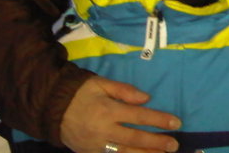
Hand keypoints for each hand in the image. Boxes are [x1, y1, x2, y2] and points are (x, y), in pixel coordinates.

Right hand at [61, 76, 180, 152]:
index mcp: (108, 110)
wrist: (51, 109)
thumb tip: (146, 99)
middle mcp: (103, 130)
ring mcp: (96, 145)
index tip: (176, 123)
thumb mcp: (101, 83)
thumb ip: (124, 90)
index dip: (159, 120)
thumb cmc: (81, 93)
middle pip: (134, 138)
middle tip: (174, 145)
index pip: (139, 116)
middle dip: (156, 143)